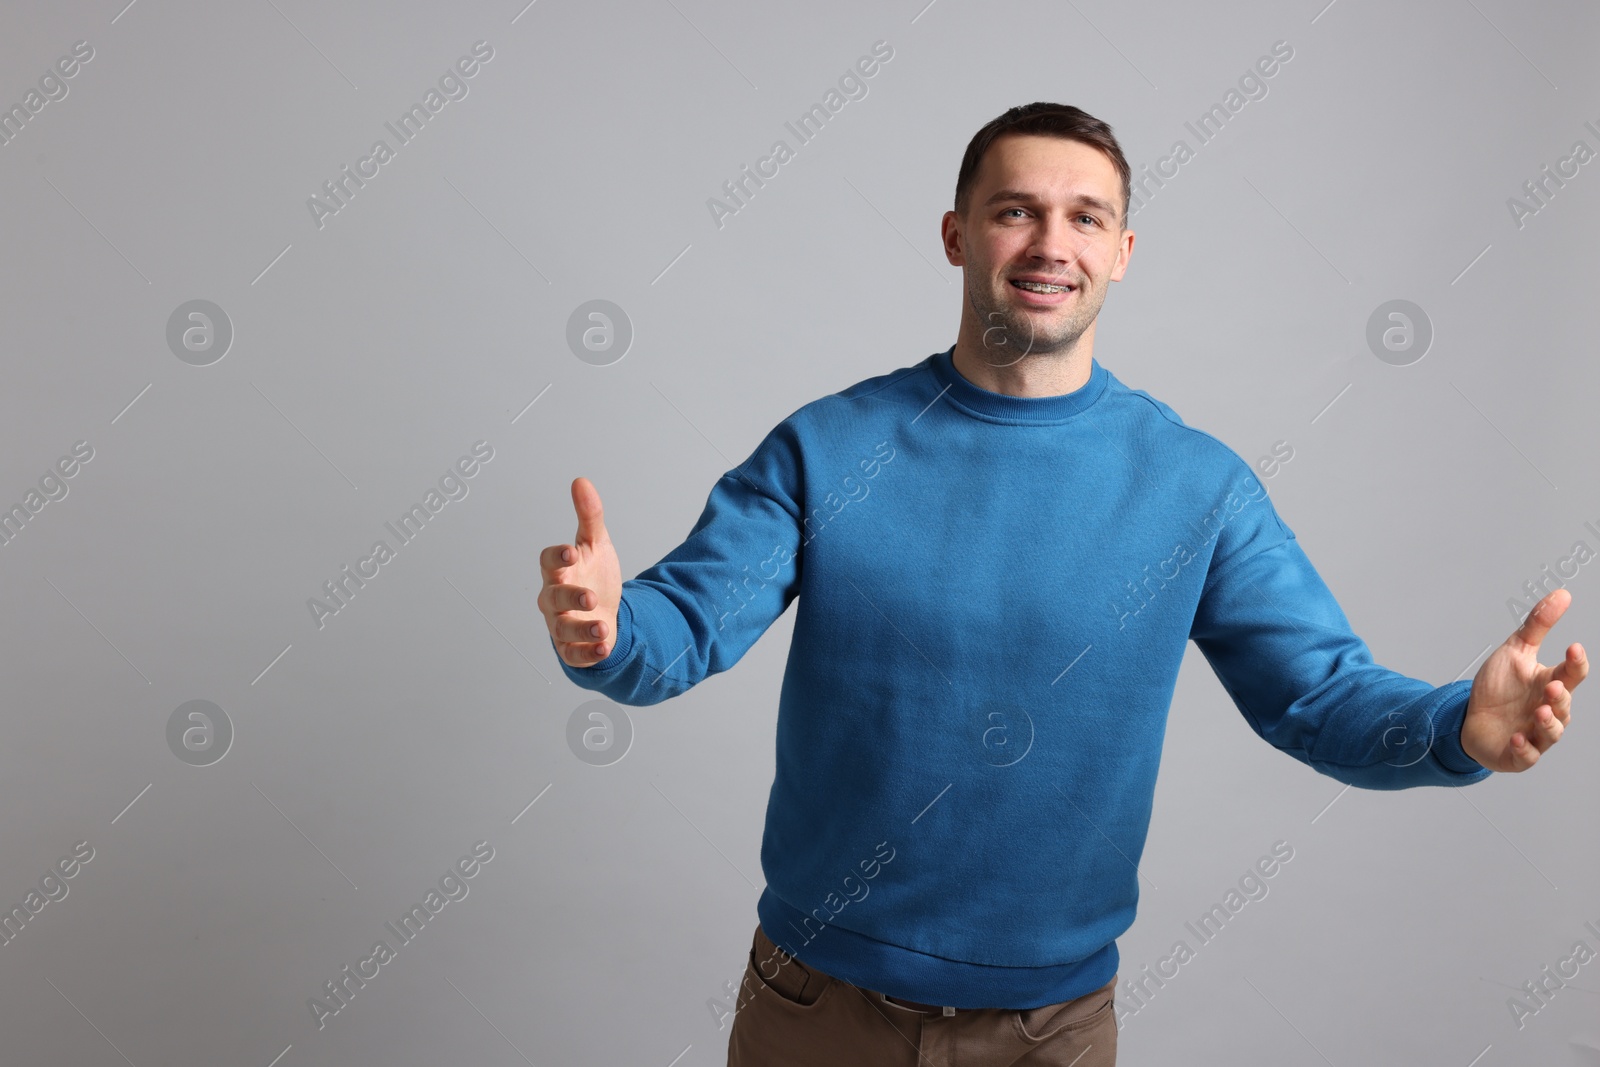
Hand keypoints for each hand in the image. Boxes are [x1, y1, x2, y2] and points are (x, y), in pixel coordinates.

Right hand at [539, 477, 621, 667]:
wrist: (604, 612)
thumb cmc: (593, 576)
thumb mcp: (596, 545)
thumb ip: (589, 516)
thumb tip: (581, 481)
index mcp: (558, 571)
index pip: (548, 562)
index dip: (556, 557)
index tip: (570, 552)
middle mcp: (554, 599)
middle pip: (553, 597)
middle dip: (570, 597)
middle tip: (591, 597)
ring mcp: (561, 625)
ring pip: (563, 628)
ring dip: (582, 628)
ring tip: (603, 626)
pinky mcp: (572, 648)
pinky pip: (574, 654)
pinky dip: (588, 653)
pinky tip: (604, 648)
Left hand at [1461, 588, 1585, 771]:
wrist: (1471, 718)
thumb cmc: (1499, 686)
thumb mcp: (1515, 651)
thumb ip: (1538, 625)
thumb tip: (1562, 594)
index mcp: (1549, 683)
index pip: (1572, 674)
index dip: (1576, 663)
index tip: (1573, 648)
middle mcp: (1547, 710)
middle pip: (1564, 704)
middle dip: (1560, 697)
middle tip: (1552, 686)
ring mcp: (1535, 734)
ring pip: (1553, 732)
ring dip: (1549, 724)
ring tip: (1539, 712)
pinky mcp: (1518, 754)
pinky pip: (1528, 756)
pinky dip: (1525, 749)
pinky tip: (1517, 739)